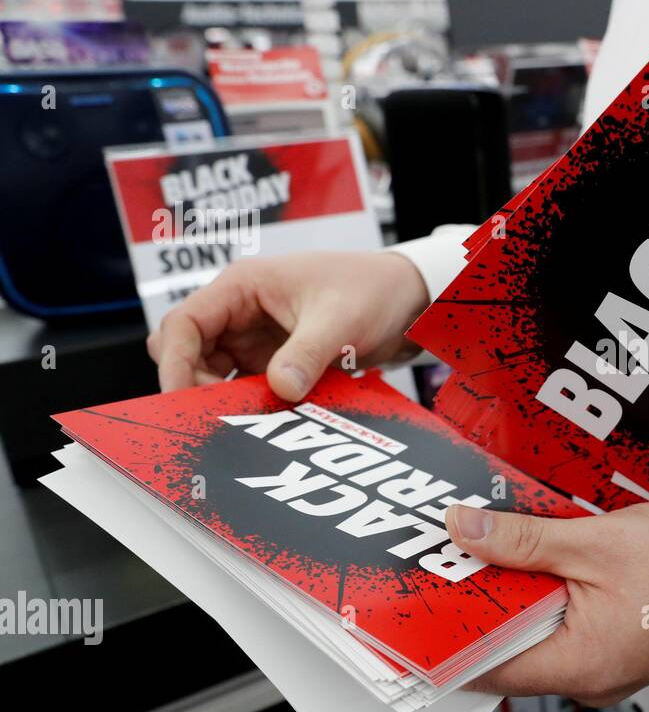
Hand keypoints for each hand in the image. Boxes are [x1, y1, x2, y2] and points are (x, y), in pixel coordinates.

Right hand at [146, 252, 428, 401]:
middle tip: (215, 418)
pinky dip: (250, 404)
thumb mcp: (340, 320)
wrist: (410, 299)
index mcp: (243, 286)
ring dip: (223, 399)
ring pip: (215, 374)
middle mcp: (241, 312)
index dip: (174, 363)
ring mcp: (257, 337)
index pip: (182, 324)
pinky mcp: (277, 360)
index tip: (182, 400)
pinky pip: (248, 386)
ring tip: (244, 425)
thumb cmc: (374, 289)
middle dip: (193, 386)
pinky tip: (266, 423)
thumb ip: (306, 354)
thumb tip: (280, 390)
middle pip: (189, 352)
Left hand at [447, 499, 648, 705]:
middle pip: (507, 647)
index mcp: (577, 665)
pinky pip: (563, 627)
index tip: (416, 601)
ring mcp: (605, 666)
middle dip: (478, 601)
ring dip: (514, 594)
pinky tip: (536, 559)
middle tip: (447, 557)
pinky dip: (545, 596)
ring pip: (535, 634)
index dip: (445, 632)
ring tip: (489, 549)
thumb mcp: (595, 541)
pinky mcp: (618, 647)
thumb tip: (465, 530)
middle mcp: (588, 678)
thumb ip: (523, 539)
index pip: (484, 665)